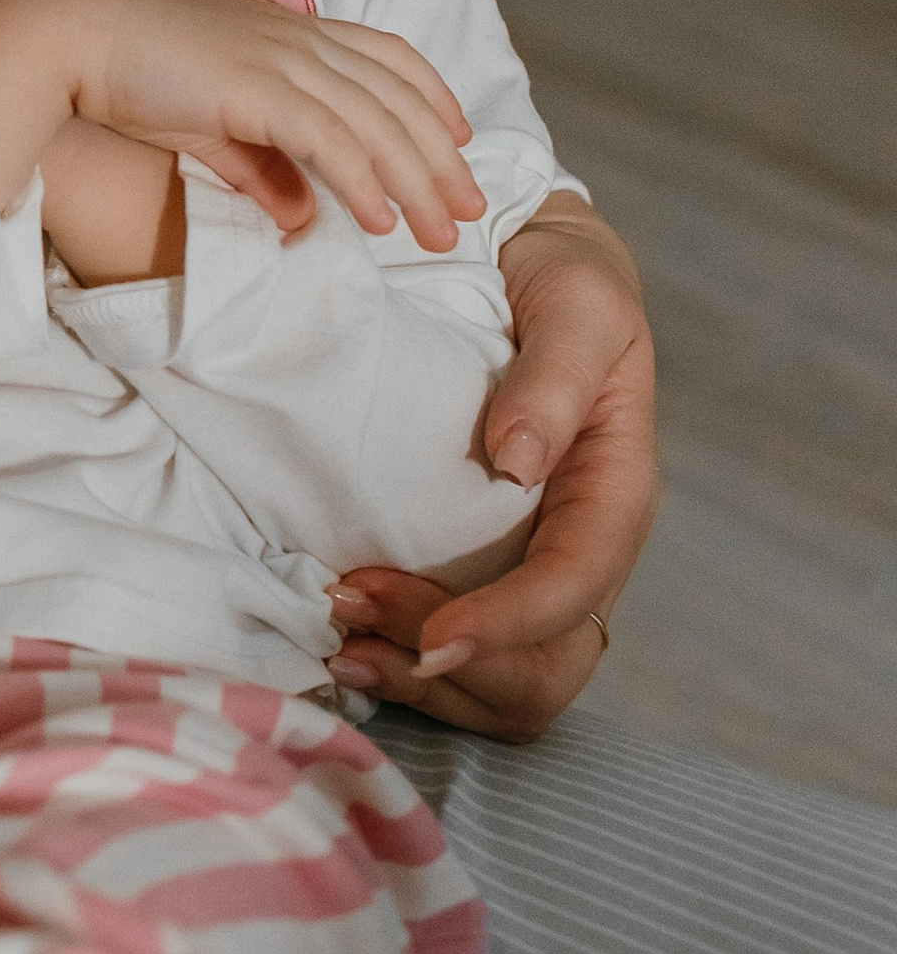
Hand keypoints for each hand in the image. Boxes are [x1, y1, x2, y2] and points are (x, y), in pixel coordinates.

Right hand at [0, 0, 484, 248]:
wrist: (70, 39)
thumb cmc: (127, 72)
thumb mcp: (208, 122)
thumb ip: (259, 166)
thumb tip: (301, 218)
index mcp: (288, 29)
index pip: (386, 53)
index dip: (430, 94)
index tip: (459, 137)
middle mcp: (296, 36)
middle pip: (396, 97)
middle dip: (441, 157)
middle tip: (470, 209)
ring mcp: (279, 58)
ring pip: (375, 124)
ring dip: (417, 182)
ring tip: (441, 235)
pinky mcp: (256, 88)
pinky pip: (330, 140)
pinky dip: (364, 181)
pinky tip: (383, 220)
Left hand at [329, 194, 656, 739]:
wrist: (525, 267)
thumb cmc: (562, 283)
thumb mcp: (579, 305)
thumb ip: (556, 379)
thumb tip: (519, 462)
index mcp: (613, 494)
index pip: (573, 589)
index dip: (508, 626)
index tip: (433, 636)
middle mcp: (578, 549)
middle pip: (543, 668)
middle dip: (454, 662)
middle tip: (352, 604)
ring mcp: (529, 568)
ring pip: (502, 686)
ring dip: (419, 677)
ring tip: (340, 640)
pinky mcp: (482, 571)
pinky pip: (459, 662)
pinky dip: (403, 664)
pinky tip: (345, 639)